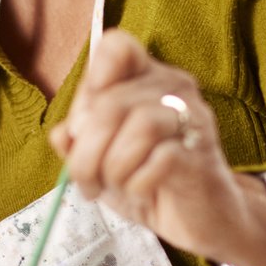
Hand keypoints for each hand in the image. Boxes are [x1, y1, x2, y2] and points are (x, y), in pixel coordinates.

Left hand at [48, 30, 265, 265]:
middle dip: (86, 151)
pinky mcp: (202, 154)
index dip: (90, 83)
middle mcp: (174, 90)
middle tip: (87, 180)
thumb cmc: (150, 182)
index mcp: (147, 79)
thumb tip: (61, 133)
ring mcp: (193, 120)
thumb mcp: (103, 163)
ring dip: (112, 167)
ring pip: (140, 125)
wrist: (204, 219)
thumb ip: (78, 144)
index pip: (117, 46)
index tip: (82, 127)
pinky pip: (161, 159)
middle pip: (112, 102)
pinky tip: (140, 193)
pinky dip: (137, 183)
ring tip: (112, 187)